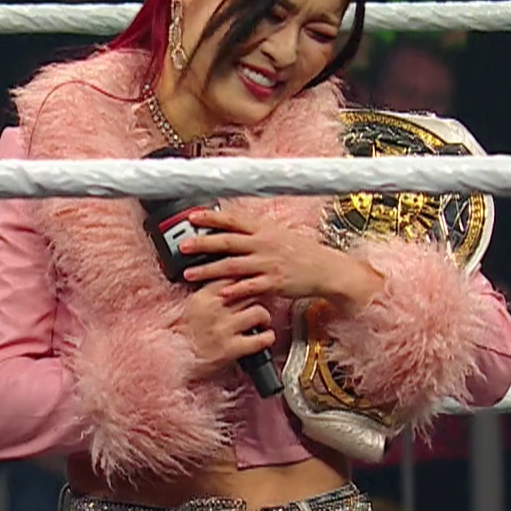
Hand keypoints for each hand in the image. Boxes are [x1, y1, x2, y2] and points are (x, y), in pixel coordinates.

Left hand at [179, 210, 381, 310]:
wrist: (326, 270)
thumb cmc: (302, 252)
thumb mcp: (279, 235)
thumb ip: (256, 233)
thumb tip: (233, 228)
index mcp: (264, 230)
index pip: (234, 220)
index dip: (212, 217)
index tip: (192, 217)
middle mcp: (264, 244)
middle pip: (228, 242)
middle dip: (203, 243)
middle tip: (183, 246)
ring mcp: (268, 264)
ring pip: (232, 266)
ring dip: (209, 270)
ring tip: (189, 274)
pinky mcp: (274, 283)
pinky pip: (250, 287)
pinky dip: (234, 290)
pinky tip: (220, 293)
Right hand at [183, 284, 275, 378]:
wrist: (171, 359)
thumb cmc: (181, 334)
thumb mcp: (192, 306)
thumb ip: (210, 294)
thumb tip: (231, 285)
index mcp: (203, 296)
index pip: (234, 277)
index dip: (246, 280)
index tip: (250, 284)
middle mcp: (215, 309)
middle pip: (249, 292)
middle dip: (258, 297)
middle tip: (260, 302)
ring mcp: (224, 329)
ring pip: (259, 312)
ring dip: (264, 317)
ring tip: (262, 321)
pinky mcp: (231, 349)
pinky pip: (260, 339)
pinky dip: (268, 337)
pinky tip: (266, 337)